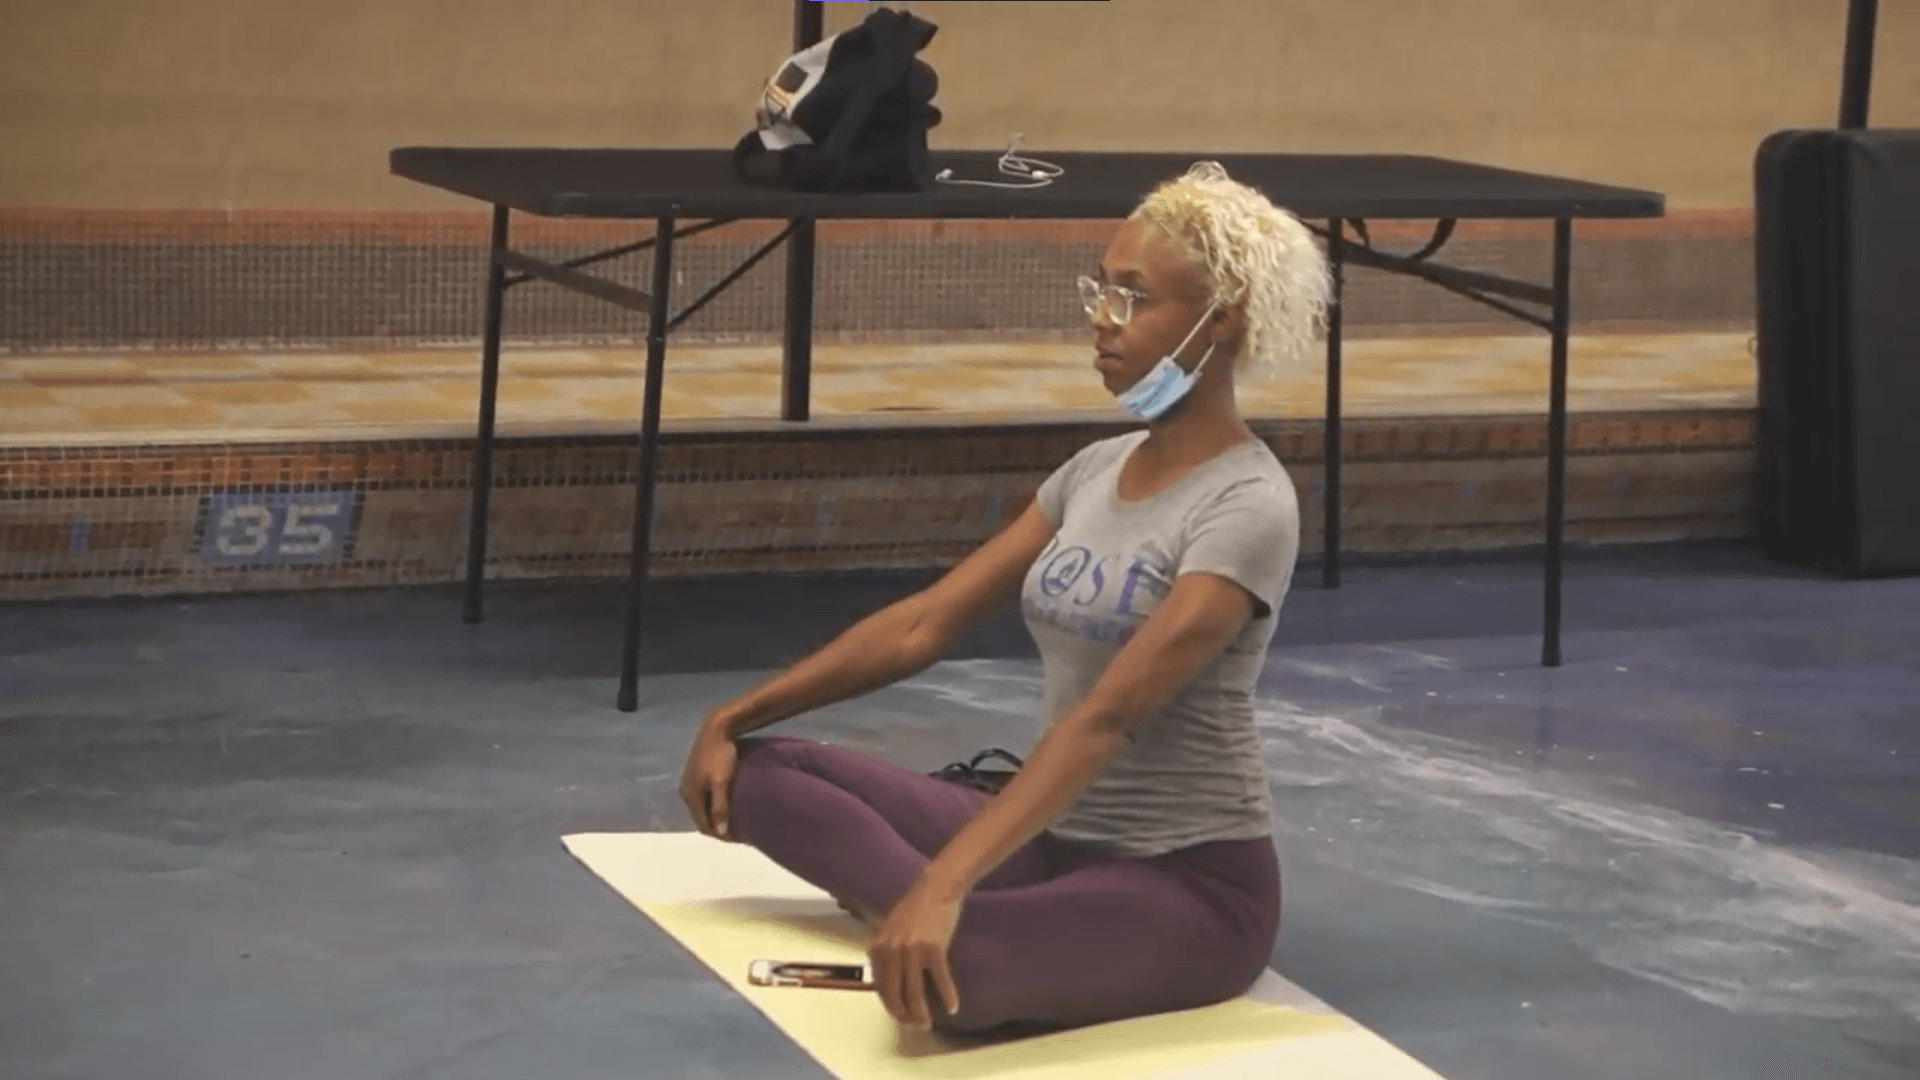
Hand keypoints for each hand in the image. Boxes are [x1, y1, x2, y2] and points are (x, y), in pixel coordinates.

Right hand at [679, 718, 740, 842]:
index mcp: (690, 796)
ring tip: (732, 818)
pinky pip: (703, 797)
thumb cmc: (721, 755)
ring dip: (714, 815)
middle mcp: (686, 791)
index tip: (736, 839)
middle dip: (716, 826)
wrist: (716, 728)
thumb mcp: (722, 782)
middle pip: (701, 818)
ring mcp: (689, 782)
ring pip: (702, 807)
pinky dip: (713, 804)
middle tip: (736, 832)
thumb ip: (720, 807)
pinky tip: (725, 802)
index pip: (703, 825)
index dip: (719, 835)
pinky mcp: (695, 774)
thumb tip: (720, 833)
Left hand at [868, 875, 964, 1028]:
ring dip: (921, 1013)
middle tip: (914, 1024)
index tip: (901, 1015)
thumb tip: (886, 978)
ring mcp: (912, 950)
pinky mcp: (934, 949)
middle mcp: (891, 951)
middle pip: (894, 994)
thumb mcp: (890, 929)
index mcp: (878, 947)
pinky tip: (952, 1007)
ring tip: (928, 1023)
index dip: (891, 1006)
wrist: (936, 888)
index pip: (880, 987)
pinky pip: (940, 980)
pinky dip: (947, 996)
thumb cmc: (915, 908)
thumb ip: (885, 952)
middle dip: (904, 1015)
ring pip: (914, 993)